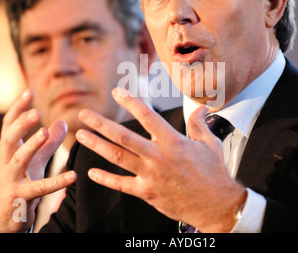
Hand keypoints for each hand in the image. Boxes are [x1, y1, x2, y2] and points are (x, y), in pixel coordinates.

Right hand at [0, 89, 76, 232]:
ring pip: (19, 160)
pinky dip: (57, 181)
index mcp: (8, 151)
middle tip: (36, 111)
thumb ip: (48, 143)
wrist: (5, 218)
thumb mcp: (34, 161)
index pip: (9, 125)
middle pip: (9, 139)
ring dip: (31, 145)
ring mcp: (11, 180)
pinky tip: (73, 176)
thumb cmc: (20, 182)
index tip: (29, 91)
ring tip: (45, 132)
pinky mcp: (21, 197)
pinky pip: (40, 188)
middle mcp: (5, 163)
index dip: (17, 108)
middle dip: (21, 124)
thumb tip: (62, 121)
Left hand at [76, 88, 246, 232]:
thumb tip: (200, 108)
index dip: (130, 102)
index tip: (117, 92)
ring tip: (81, 135)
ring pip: (118, 158)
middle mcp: (159, 157)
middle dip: (101, 124)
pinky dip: (106, 179)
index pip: (147, 116)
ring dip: (97, 145)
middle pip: (124, 137)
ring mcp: (151, 176)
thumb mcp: (210, 144)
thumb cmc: (214, 173)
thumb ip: (199, 125)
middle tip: (84, 114)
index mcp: (173, 142)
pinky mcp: (148, 193)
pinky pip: (122, 185)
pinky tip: (91, 172)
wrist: (216, 205)